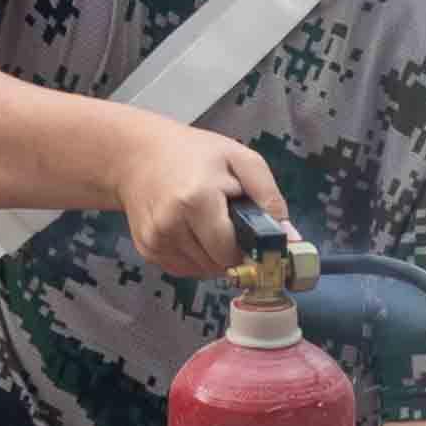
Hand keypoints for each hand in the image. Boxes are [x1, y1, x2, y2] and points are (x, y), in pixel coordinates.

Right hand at [118, 123, 292, 279]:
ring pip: (203, 271)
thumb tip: (289, 236)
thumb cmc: (192, 154)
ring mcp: (156, 240)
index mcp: (196, 200)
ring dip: (214, 255)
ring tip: (208, 222)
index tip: (254, 239)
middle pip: (218, 265)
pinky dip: (196, 256)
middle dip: (232, 251)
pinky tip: (192, 230)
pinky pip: (185, 269)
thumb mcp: (238, 158)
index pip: (232, 252)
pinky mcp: (148, 250)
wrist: (136, 155)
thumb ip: (268, 195)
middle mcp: (171, 224)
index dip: (248, 249)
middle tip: (229, 222)